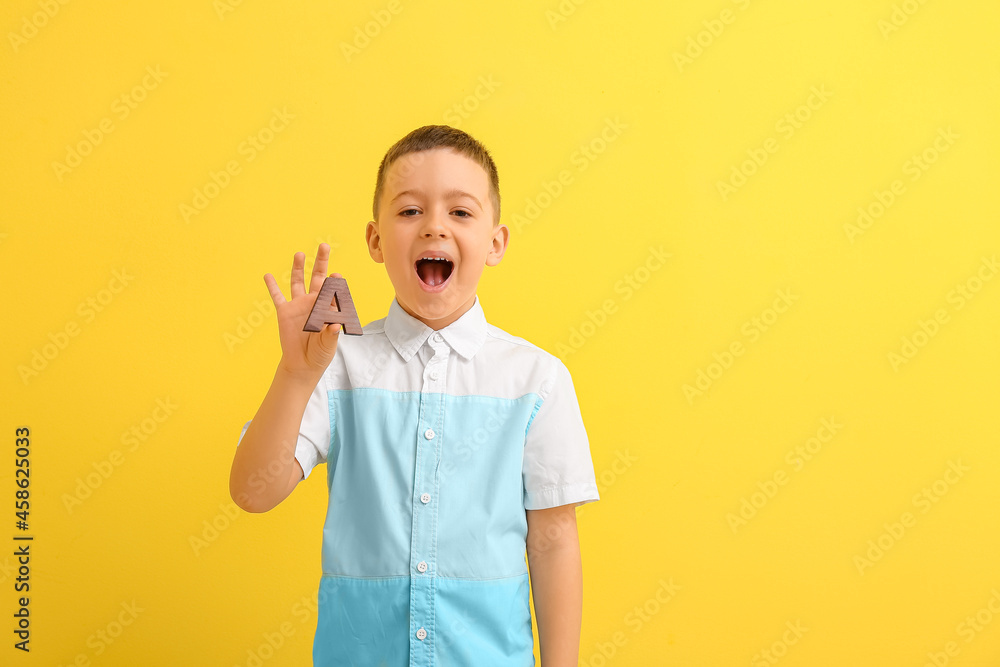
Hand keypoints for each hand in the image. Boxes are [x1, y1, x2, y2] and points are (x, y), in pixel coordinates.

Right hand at [264, 243, 341, 377]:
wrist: (303, 364)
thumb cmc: (320, 353)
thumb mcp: (327, 345)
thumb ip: (330, 335)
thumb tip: (335, 326)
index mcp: (328, 308)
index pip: (333, 290)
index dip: (336, 282)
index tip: (337, 276)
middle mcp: (314, 302)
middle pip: (318, 277)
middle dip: (321, 262)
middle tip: (324, 246)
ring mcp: (298, 305)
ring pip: (298, 281)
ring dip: (298, 268)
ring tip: (300, 254)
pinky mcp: (284, 312)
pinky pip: (277, 297)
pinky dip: (272, 286)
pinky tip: (268, 275)